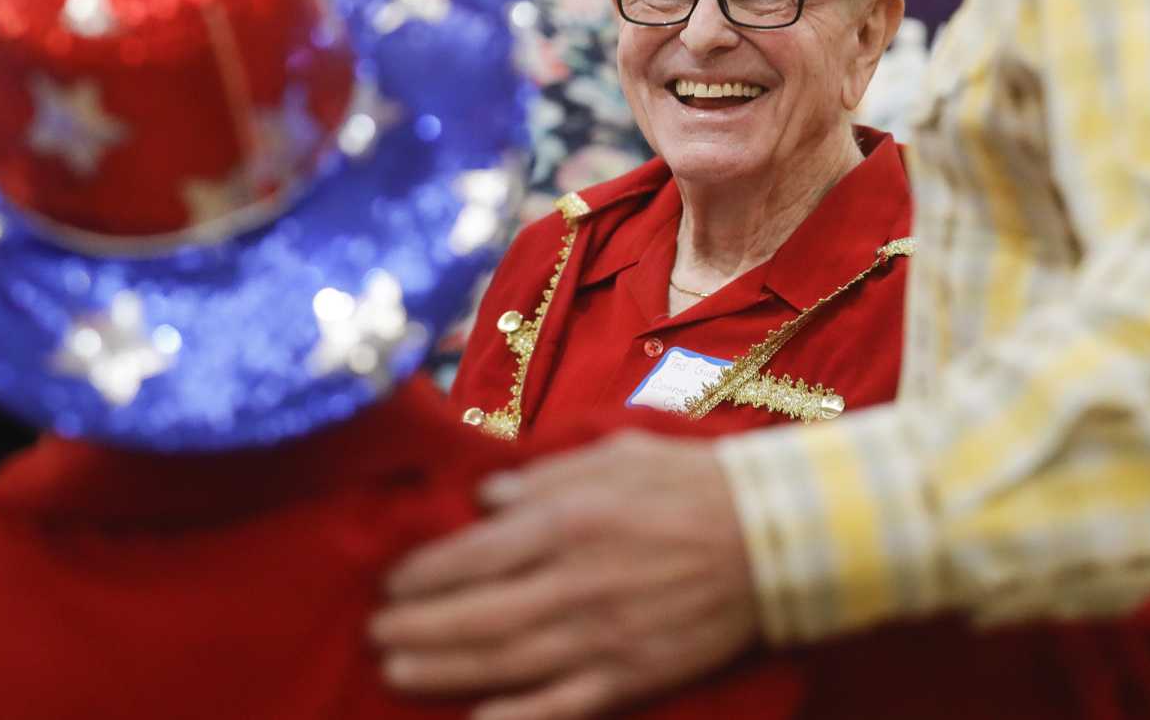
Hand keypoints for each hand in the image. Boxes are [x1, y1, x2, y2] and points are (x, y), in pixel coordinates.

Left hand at [373, 431, 758, 719]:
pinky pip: (560, 708)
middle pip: (474, 615)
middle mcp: (573, 582)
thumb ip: (543, 478)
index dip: (423, 572)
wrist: (774, 536)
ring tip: (396, 670)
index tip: (392, 580)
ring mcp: (600, 636)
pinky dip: (514, 719)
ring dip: (442, 669)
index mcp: (568, 521)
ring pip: (503, 663)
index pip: (472, 554)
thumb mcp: (613, 455)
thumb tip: (485, 498)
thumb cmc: (690, 485)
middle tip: (375, 632)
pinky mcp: (630, 676)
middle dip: (416, 626)